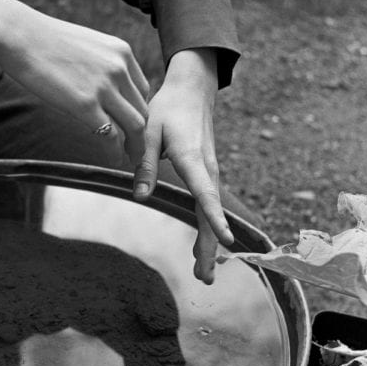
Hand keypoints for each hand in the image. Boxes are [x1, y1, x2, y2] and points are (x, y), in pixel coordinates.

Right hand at [0, 0, 149, 163]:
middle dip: (141, 133)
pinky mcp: (86, 104)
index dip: (139, 110)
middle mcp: (119, 69)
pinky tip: (112, 159)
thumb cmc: (43, 41)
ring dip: (135, 146)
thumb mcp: (85, 45)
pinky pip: (111, 135)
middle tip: (135, 149)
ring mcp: (104, 87)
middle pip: (142, 109)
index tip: (131, 125)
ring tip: (130, 159)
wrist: (20, 37)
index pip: (142, 89)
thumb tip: (98, 83)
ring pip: (135, 125)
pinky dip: (115, 152)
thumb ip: (100, 64)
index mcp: (121, 52)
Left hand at [132, 48, 233, 283]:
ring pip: (210, 212)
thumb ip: (145, 165)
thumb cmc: (168, 107)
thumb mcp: (148, 132)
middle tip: (204, 277)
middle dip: (210, 247)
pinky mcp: (206, 172)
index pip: (205, 195)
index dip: (214, 219)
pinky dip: (206, 227)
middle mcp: (206, 169)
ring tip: (202, 272)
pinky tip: (201, 246)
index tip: (227, 242)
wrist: (192, 88)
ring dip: (208, 242)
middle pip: (210, 214)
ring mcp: (209, 172)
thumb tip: (139, 198)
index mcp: (192, 159)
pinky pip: (207, 204)